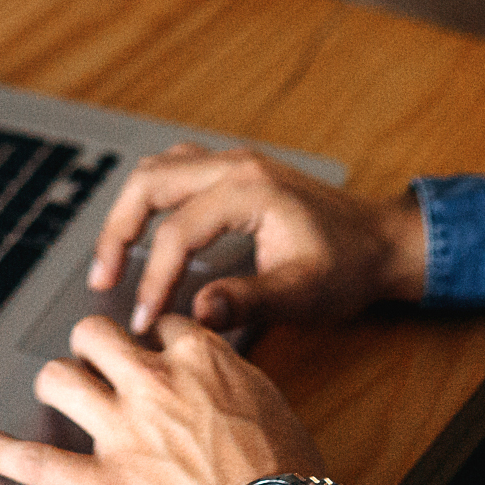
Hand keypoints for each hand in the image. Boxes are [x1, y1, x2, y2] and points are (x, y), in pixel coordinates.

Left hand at [0, 314, 324, 484]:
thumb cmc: (288, 475)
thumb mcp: (268, 400)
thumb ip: (229, 375)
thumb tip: (211, 366)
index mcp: (198, 357)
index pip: (158, 323)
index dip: (153, 339)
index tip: (153, 352)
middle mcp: (152, 382)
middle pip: (96, 334)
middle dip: (92, 344)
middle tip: (96, 361)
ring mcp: (123, 432)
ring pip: (60, 379)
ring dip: (55, 382)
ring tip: (56, 390)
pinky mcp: (103, 483)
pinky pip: (38, 462)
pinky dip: (4, 452)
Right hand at [89, 143, 426, 334]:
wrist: (382, 241)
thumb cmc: (348, 267)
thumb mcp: (303, 292)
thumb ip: (248, 302)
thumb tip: (195, 315)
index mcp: (249, 190)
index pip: (178, 232)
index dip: (153, 280)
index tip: (142, 322)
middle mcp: (235, 165)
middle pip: (150, 183)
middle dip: (118, 232)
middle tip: (102, 279)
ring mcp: (233, 162)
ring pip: (158, 169)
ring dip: (130, 211)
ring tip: (113, 259)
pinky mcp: (234, 171)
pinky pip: (175, 169)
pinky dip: (151, 199)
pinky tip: (148, 231)